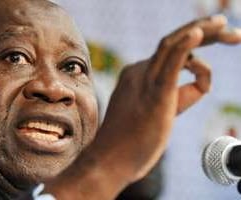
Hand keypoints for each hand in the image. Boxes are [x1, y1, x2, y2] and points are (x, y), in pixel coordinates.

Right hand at [45, 15, 240, 199]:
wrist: (110, 159)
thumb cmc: (131, 142)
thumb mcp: (151, 113)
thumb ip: (169, 99)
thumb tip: (190, 92)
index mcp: (136, 75)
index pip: (169, 54)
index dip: (192, 45)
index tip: (213, 40)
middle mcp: (139, 71)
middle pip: (173, 42)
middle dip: (202, 30)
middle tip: (226, 24)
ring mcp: (145, 81)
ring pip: (174, 46)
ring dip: (204, 32)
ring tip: (231, 32)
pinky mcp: (155, 95)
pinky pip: (171, 64)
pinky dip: (185, 46)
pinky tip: (199, 33)